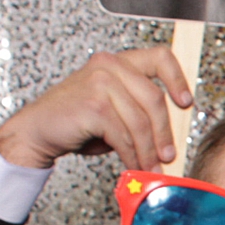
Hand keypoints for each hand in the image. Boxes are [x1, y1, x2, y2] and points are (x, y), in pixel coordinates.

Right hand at [0, 46, 193, 170]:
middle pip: (155, 100)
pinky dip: (132, 156)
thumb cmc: (79, 121)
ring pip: (141, 123)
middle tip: (168, 156)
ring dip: (148, 151)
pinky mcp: (94, 105)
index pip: (160, 57)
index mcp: (119, 62)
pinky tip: (134, 165)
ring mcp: (100, 83)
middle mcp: (109, 66)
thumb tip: (173, 133)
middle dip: (164, 133)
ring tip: (150, 168)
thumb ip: (141, 111)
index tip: (185, 103)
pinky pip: (124, 136)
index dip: (178, 78)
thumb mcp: (117, 110)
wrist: (39, 130)